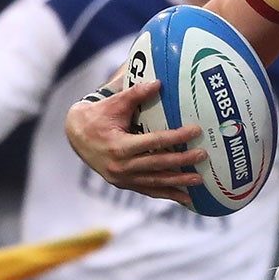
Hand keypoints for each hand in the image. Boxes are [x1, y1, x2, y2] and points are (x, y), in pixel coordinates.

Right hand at [64, 79, 205, 204]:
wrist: (75, 135)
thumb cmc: (97, 116)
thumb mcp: (114, 103)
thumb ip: (136, 93)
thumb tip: (159, 82)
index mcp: (119, 146)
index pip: (154, 142)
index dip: (176, 137)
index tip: (195, 131)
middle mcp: (120, 166)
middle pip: (157, 164)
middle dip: (182, 161)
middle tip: (203, 155)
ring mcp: (121, 178)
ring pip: (155, 182)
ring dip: (178, 182)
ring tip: (199, 180)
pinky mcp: (123, 184)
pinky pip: (148, 190)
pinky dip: (166, 193)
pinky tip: (184, 197)